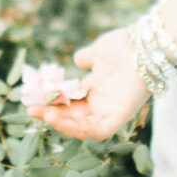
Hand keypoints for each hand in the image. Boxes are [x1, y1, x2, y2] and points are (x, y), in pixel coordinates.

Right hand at [35, 29, 149, 140]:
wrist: (145, 44)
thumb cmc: (125, 45)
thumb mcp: (99, 51)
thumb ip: (87, 58)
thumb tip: (77, 60)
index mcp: (96, 89)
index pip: (70, 103)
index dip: (51, 103)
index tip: (32, 100)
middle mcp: (102, 103)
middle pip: (73, 117)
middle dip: (51, 115)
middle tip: (31, 109)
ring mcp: (111, 111)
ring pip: (83, 128)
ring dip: (62, 123)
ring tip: (44, 114)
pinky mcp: (120, 117)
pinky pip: (99, 131)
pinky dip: (80, 128)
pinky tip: (62, 118)